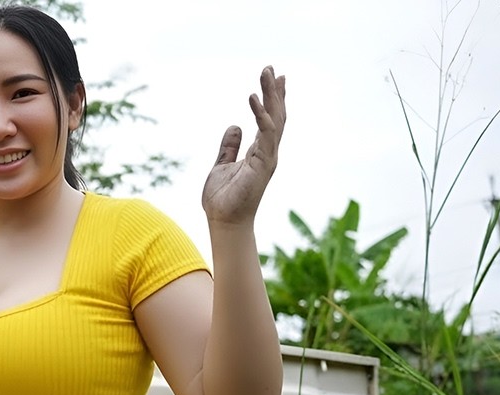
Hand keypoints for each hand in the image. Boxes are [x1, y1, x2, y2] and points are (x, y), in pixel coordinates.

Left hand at [201, 66, 286, 227]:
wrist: (223, 221)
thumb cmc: (223, 199)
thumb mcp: (222, 165)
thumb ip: (229, 146)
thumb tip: (235, 126)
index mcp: (259, 152)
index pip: (270, 120)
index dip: (272, 99)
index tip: (275, 78)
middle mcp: (268, 152)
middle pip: (277, 115)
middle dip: (275, 91)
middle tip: (272, 68)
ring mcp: (268, 157)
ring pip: (275, 119)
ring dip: (272, 96)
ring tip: (267, 73)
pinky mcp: (263, 163)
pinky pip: (266, 133)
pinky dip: (261, 115)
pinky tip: (253, 98)